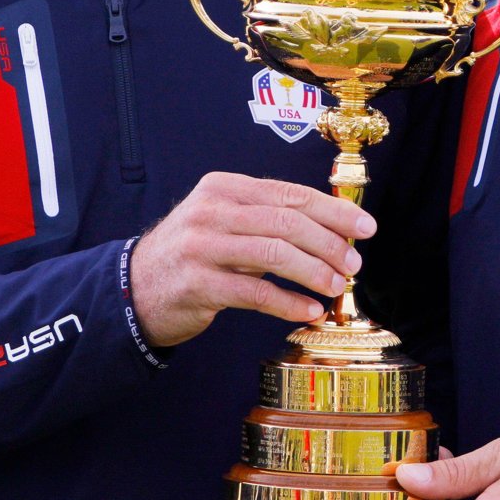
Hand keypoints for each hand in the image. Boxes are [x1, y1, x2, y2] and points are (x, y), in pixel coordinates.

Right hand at [129, 173, 373, 346]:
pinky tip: (309, 311)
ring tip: (335, 286)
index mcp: (224, 188)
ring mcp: (202, 247)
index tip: (365, 228)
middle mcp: (212, 211)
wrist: (135, 288)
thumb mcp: (224, 221)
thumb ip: (268, 218)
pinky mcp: (198, 285)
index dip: (333, 211)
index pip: (290, 194)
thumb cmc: (193, 254)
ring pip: (275, 254)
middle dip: (329, 243)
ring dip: (314, 272)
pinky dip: (289, 303)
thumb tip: (333, 228)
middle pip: (287, 222)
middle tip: (354, 264)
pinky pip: (256, 293)